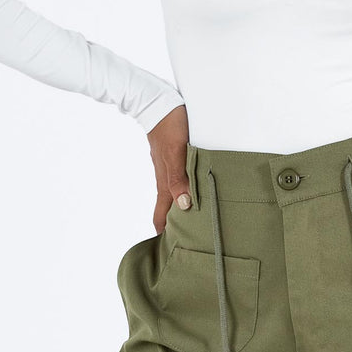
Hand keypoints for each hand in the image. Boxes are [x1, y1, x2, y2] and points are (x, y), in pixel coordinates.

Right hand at [146, 104, 190, 233]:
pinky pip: (176, 179)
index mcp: (165, 181)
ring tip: (195, 218)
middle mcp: (164, 177)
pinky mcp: (170, 155)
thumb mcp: (177, 153)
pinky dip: (183, 190)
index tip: (170, 250)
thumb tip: (184, 207)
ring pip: (173, 192)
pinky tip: (193, 188)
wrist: (157, 101)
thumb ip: (179, 179)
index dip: (164, 233)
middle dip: (175, 224)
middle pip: (167, 207)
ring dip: (181, 206)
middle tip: (188, 239)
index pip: (161, 215)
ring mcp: (166, 166)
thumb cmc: (170, 126)